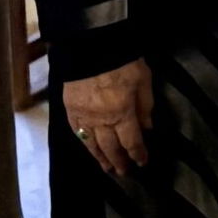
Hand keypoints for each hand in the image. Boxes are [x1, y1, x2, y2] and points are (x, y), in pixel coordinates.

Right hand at [62, 61, 152, 178]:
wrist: (90, 44)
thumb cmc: (123, 60)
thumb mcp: (143, 80)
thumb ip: (146, 106)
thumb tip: (147, 128)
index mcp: (122, 113)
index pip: (132, 142)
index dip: (137, 154)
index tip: (142, 163)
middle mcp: (102, 120)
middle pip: (111, 148)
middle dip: (119, 161)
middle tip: (124, 173)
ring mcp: (83, 116)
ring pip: (92, 144)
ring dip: (100, 158)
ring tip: (106, 168)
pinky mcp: (70, 108)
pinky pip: (77, 131)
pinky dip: (84, 142)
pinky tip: (88, 147)